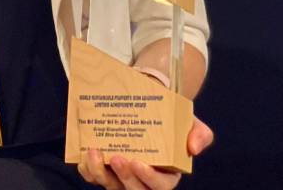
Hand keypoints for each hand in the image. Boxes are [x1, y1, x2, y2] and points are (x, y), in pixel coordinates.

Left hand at [77, 117, 213, 188]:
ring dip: (100, 173)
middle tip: (116, 157)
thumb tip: (193, 148)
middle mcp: (143, 179)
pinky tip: (84, 156)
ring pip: (111, 186)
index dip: (148, 178)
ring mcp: (122, 176)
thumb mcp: (190, 122)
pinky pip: (94, 177)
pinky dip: (87, 170)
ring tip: (94, 152)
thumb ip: (200, 134)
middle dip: (124, 178)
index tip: (137, 162)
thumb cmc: (169, 118)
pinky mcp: (105, 168)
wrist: (146, 102)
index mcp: (166, 174)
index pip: (160, 186)